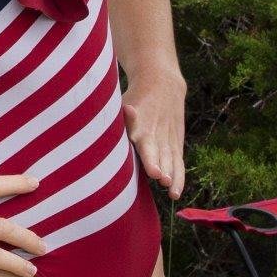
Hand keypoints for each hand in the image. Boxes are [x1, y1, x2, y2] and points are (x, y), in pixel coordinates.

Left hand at [125, 71, 185, 195]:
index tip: (153, 171)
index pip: (146, 142)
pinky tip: (175, 194)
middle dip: (162, 166)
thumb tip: (98, 122)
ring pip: (172, 159)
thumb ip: (116, 116)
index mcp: (141, 124)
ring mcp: (168, 138)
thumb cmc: (133, 97)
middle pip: (161, 153)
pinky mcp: (176, 142)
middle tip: (163, 180)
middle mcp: (157, 132)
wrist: (162, 82)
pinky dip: (178, 176)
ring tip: (172, 192)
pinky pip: (178, 162)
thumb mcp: (121, 100)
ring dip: (172, 175)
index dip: (149, 157)